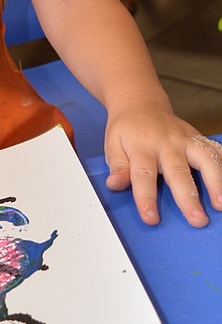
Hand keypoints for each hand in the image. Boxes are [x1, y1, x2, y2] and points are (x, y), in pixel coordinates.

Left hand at [104, 108, 221, 226]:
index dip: (146, 198)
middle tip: (197, 219)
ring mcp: (186, 139)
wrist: (141, 103)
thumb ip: (117, 165)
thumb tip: (115, 184)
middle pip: (178, 171)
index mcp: (142, 146)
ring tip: (221, 204)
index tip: (151, 218)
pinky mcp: (199, 138)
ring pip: (205, 158)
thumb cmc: (127, 129)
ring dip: (216, 182)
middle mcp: (167, 142)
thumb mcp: (112, 144)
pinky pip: (216, 149)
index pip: (143, 175)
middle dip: (188, 197)